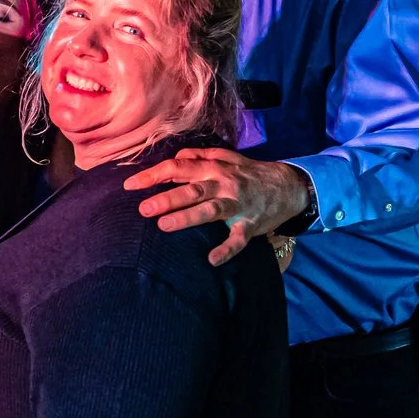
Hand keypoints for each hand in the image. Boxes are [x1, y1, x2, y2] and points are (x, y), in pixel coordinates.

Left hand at [126, 149, 308, 267]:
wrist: (289, 185)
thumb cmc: (250, 173)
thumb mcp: (226, 158)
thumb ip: (200, 157)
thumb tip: (175, 157)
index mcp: (214, 168)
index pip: (177, 168)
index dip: (153, 176)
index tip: (129, 186)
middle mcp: (223, 184)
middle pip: (191, 190)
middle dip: (166, 198)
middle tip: (143, 209)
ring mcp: (237, 205)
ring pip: (210, 211)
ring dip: (187, 218)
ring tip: (164, 226)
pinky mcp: (250, 225)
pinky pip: (238, 239)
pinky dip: (226, 249)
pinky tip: (212, 260)